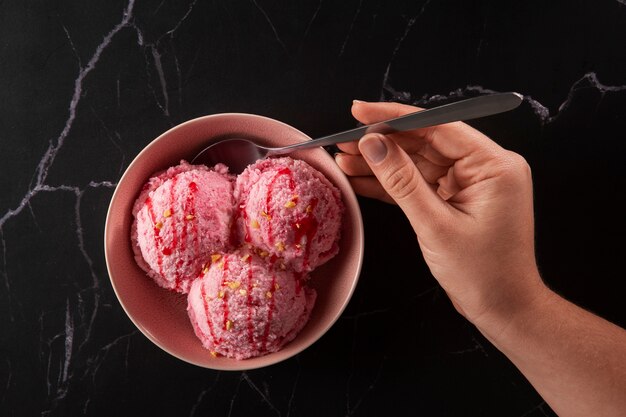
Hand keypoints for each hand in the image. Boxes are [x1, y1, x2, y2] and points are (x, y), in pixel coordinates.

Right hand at [336, 101, 547, 332]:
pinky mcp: (456, 199)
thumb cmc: (482, 273)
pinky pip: (419, 184)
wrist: (503, 309)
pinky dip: (391, 184)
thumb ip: (402, 181)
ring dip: (381, 163)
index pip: (438, 126)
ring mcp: (469, 183)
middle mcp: (484, 167)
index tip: (360, 111)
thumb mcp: (435, 225)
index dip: (395, 117)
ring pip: (417, 163)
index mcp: (493, 165)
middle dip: (382, 142)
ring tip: (344, 159)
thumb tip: (373, 143)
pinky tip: (360, 179)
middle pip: (424, 142)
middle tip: (344, 139)